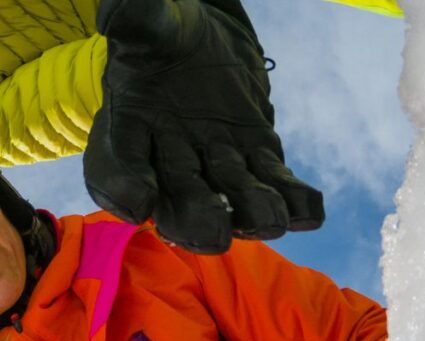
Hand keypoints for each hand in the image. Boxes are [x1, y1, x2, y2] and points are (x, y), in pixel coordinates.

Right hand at [84, 0, 323, 253]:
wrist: (202, 40)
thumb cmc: (164, 33)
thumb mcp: (149, 23)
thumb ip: (136, 21)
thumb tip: (118, 13)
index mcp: (126, 128)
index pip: (115, 167)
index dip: (123, 187)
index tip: (138, 201)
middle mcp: (166, 158)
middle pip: (176, 199)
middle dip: (194, 218)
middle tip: (213, 234)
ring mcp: (213, 162)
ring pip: (229, 195)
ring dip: (249, 212)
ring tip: (272, 221)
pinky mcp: (255, 154)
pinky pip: (271, 179)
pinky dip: (290, 196)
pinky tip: (309, 210)